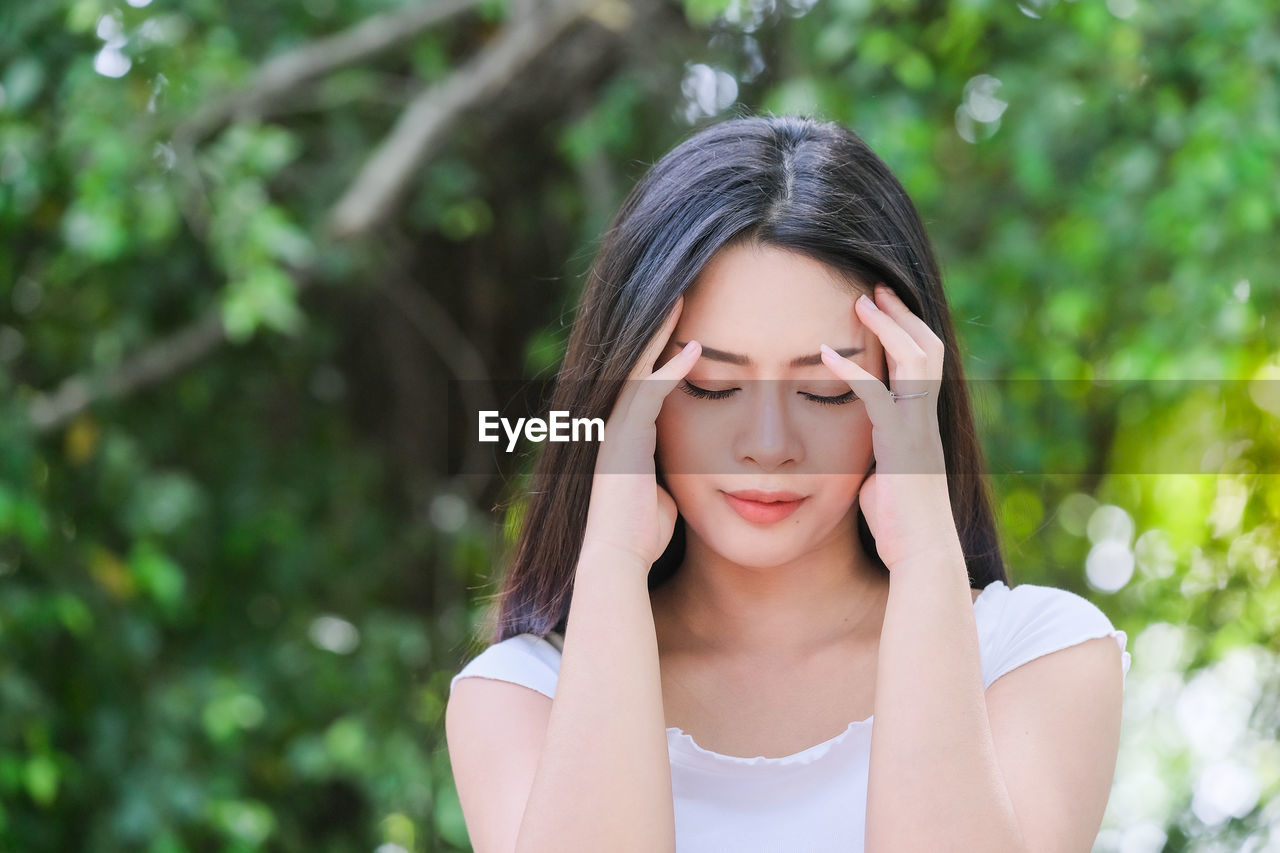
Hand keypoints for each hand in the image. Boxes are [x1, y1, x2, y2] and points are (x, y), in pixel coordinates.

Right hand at [581, 296, 700, 570]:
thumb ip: (673, 473)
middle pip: (635, 361)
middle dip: (657, 328)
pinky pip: (648, 391)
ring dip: (662, 334)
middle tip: (680, 292)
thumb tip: (694, 471)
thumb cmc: (642, 534)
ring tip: (684, 299)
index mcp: (623, 433)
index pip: (644, 378)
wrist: (618, 557)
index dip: (663, 350)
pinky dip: (670, 368)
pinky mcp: (623, 436)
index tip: (686, 323)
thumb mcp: (662, 495)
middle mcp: (612, 423)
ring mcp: (613, 427)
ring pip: (638, 366)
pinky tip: (694, 347)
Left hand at [819, 284, 958, 568]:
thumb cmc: (899, 524)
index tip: (881, 305)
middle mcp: (926, 419)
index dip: (905, 330)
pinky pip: (878, 397)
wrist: (921, 555)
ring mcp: (918, 430)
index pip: (922, 362)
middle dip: (901, 315)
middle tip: (874, 287)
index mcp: (922, 423)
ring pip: (914, 361)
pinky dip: (853, 371)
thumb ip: (875, 453)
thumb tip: (858, 449)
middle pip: (926, 348)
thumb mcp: (884, 476)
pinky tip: (826, 353)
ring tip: (859, 301)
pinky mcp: (901, 446)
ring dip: (887, 327)